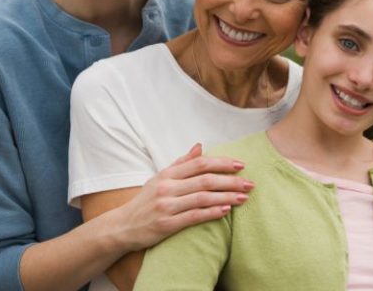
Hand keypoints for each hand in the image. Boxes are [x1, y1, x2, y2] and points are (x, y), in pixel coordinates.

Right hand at [111, 143, 253, 249]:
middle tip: (250, 183)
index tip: (241, 165)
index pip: (200, 163)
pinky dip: (212, 213)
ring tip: (244, 197)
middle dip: (230, 180)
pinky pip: (194, 216)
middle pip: (205, 180)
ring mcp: (166, 205)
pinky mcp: (166, 224)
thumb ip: (181, 163)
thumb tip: (199, 146)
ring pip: (203, 198)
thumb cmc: (145, 201)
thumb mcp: (160, 178)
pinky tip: (226, 211)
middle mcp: (167, 187)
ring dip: (227, 197)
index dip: (222, 163)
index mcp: (168, 174)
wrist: (122, 226)